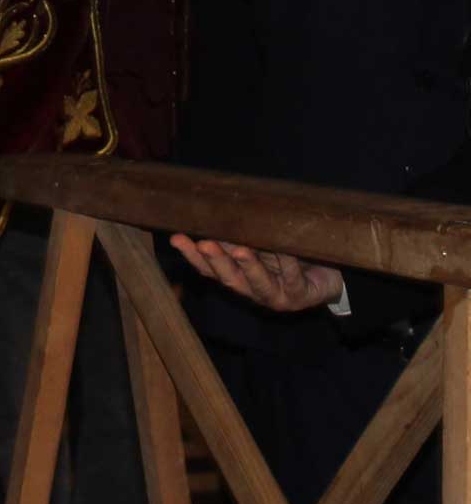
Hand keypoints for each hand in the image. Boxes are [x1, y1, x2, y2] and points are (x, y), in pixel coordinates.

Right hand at [170, 234, 341, 311]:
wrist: (327, 275)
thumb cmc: (287, 256)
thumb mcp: (261, 245)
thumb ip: (240, 236)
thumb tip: (213, 208)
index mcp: (238, 276)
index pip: (209, 268)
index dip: (192, 256)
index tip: (177, 237)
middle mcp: (253, 290)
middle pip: (230, 278)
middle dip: (216, 261)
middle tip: (203, 243)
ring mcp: (276, 295)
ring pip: (259, 283)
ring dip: (249, 267)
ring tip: (240, 251)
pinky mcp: (299, 296)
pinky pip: (292, 276)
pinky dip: (287, 262)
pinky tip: (284, 249)